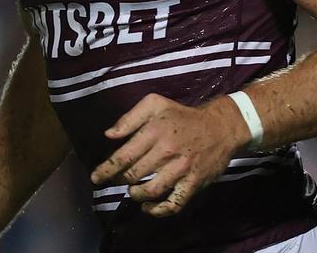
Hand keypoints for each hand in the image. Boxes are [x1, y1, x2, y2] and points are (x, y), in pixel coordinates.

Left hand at [89, 93, 247, 216]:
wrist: (220, 128)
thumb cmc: (182, 116)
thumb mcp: (155, 104)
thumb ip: (129, 118)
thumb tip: (109, 135)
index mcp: (154, 132)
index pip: (124, 156)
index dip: (106, 169)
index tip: (96, 177)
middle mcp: (166, 152)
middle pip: (133, 175)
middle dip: (118, 181)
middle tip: (115, 181)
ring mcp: (181, 170)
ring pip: (150, 190)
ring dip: (136, 194)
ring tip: (132, 191)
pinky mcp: (193, 183)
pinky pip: (173, 204)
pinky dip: (157, 211)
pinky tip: (147, 208)